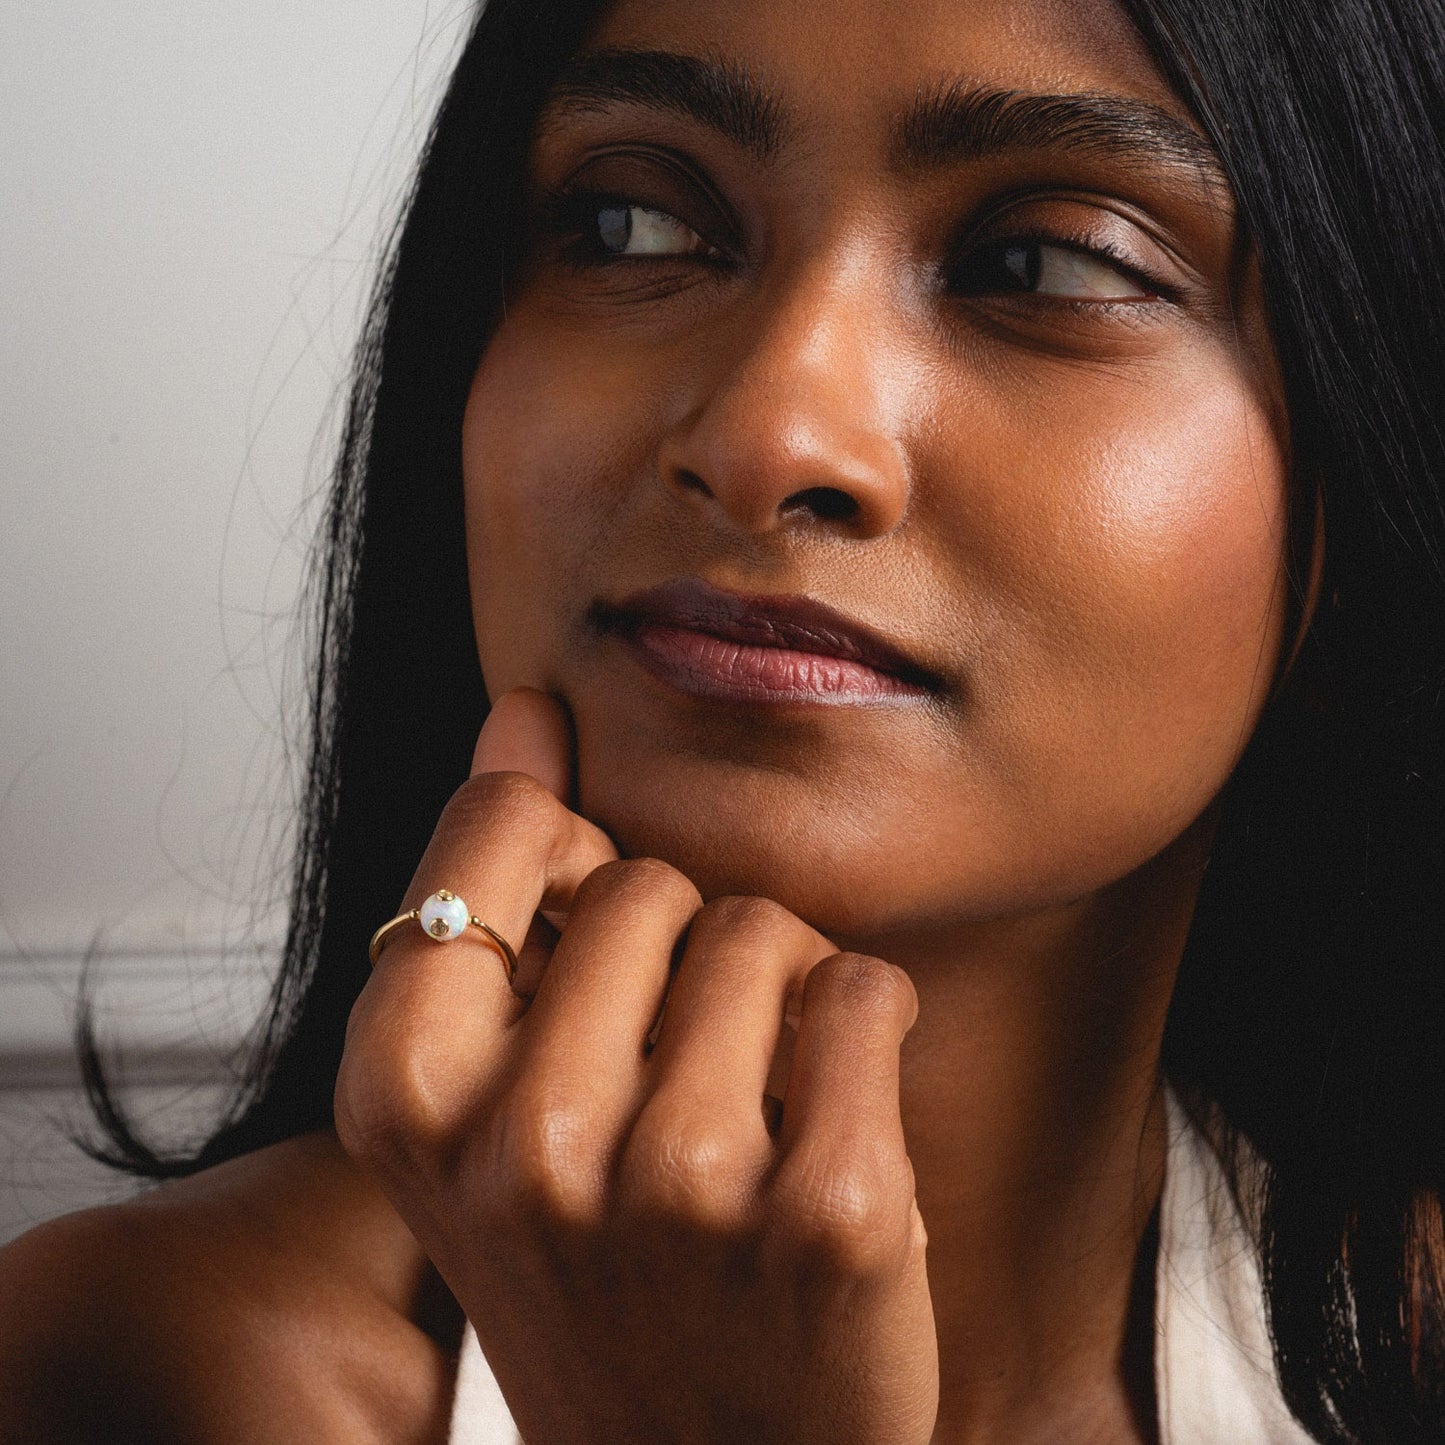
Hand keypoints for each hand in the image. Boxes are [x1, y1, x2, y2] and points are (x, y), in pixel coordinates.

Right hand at [336, 689, 936, 1443]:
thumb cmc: (601, 1279)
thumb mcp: (491, 1104)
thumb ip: (495, 895)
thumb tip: (524, 709)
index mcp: (408, 1101)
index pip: (497, 832)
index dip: (563, 856)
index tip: (590, 927)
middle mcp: (525, 1145)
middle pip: (648, 880)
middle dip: (680, 941)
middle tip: (682, 1053)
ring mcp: (680, 1186)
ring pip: (763, 926)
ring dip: (779, 985)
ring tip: (757, 1091)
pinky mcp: (828, 1214)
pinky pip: (866, 990)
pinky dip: (866, 1025)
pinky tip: (831, 1114)